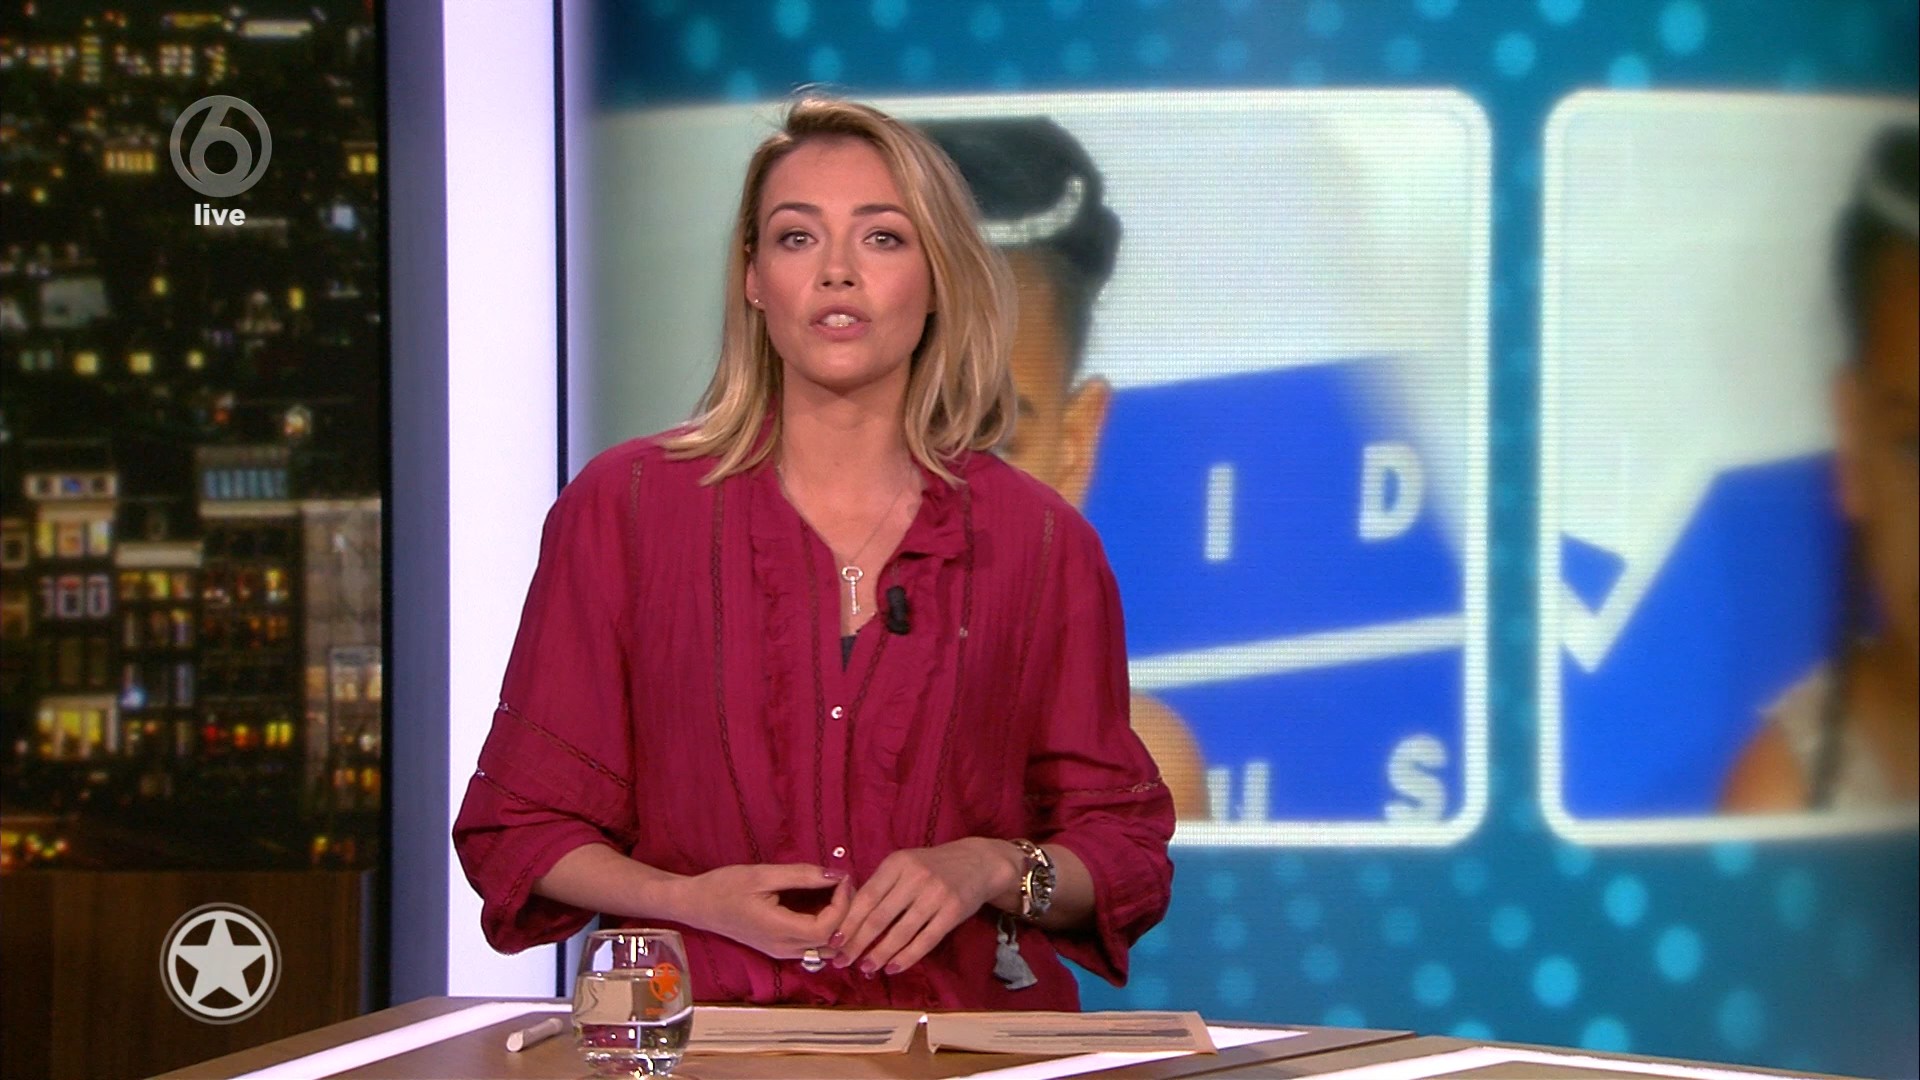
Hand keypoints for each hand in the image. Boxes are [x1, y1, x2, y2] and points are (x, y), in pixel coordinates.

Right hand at [671, 863, 851, 960]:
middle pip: (831, 941)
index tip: (842, 878)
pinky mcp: (779, 948)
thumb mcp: (763, 874)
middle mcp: (784, 948)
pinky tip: (824, 904)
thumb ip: (801, 876)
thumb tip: (836, 874)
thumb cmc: (725, 886)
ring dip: (837, 923)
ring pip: (824, 948)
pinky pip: (812, 945)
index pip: (827, 928)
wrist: (697, 904)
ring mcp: (781, 952)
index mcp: (779, 930)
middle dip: (845, 913)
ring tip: (837, 893)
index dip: (843, 904)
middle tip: (844, 883)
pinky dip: (826, 928)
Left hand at [832, 838, 1024, 975]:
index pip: (866, 897)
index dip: (848, 922)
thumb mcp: (905, 864)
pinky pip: (926, 940)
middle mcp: (915, 877)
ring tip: (866, 967)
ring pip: (901, 932)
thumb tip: (849, 920)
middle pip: (879, 917)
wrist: (978, 862)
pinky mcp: (953, 911)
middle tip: (842, 961)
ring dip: (881, 954)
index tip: (833, 941)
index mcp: (897, 863)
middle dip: (857, 943)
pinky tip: (893, 967)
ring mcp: (935, 894)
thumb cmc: (933, 866)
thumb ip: (881, 885)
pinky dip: (907, 957)